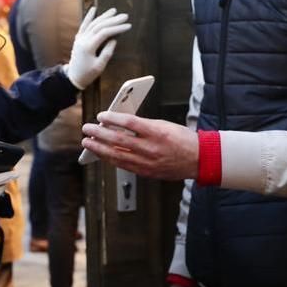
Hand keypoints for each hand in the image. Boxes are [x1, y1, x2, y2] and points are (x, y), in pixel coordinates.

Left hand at [65, 7, 132, 89]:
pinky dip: (89, 17)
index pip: (105, 33)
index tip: (128, 26)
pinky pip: (84, 25)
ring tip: (114, 11)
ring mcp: (80, 38)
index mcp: (89, 47)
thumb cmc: (88, 74)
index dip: (117, 28)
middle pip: (99, 26)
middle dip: (113, 20)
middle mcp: (83, 40)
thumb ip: (107, 52)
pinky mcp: (78, 38)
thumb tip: (114, 40)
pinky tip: (94, 9)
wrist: (73, 77)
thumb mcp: (100, 66)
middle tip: (124, 16)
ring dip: (103, 16)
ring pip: (92, 24)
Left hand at [80, 111, 197, 179]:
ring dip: (99, 148)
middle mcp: (151, 148)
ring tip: (88, 143)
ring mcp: (148, 162)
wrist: (199, 159)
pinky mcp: (147, 172)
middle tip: (87, 129)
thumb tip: (120, 123)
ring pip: (117, 155)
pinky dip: (111, 159)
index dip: (112, 118)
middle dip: (99, 134)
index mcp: (157, 132)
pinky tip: (102, 154)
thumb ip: (142, 125)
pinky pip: (124, 165)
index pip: (129, 122)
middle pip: (118, 140)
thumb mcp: (164, 125)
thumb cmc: (183, 140)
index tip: (101, 115)